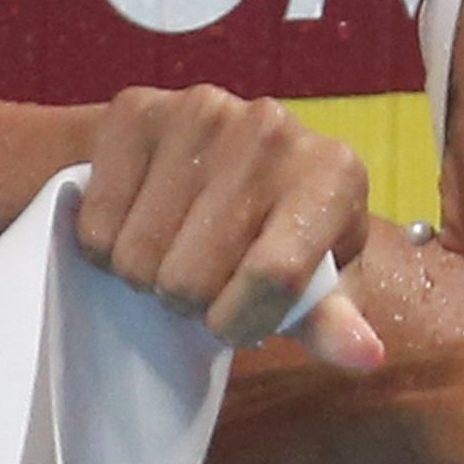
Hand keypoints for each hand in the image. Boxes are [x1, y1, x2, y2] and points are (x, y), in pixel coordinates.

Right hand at [75, 85, 383, 369]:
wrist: (206, 152)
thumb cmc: (273, 231)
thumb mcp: (313, 279)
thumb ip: (331, 321)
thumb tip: (366, 355)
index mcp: (334, 173)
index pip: (274, 278)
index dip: (241, 323)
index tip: (235, 325)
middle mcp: (273, 129)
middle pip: (193, 278)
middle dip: (189, 303)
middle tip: (201, 279)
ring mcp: (202, 111)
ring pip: (138, 257)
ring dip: (144, 277)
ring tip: (171, 250)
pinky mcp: (137, 108)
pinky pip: (97, 224)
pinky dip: (105, 246)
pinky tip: (137, 220)